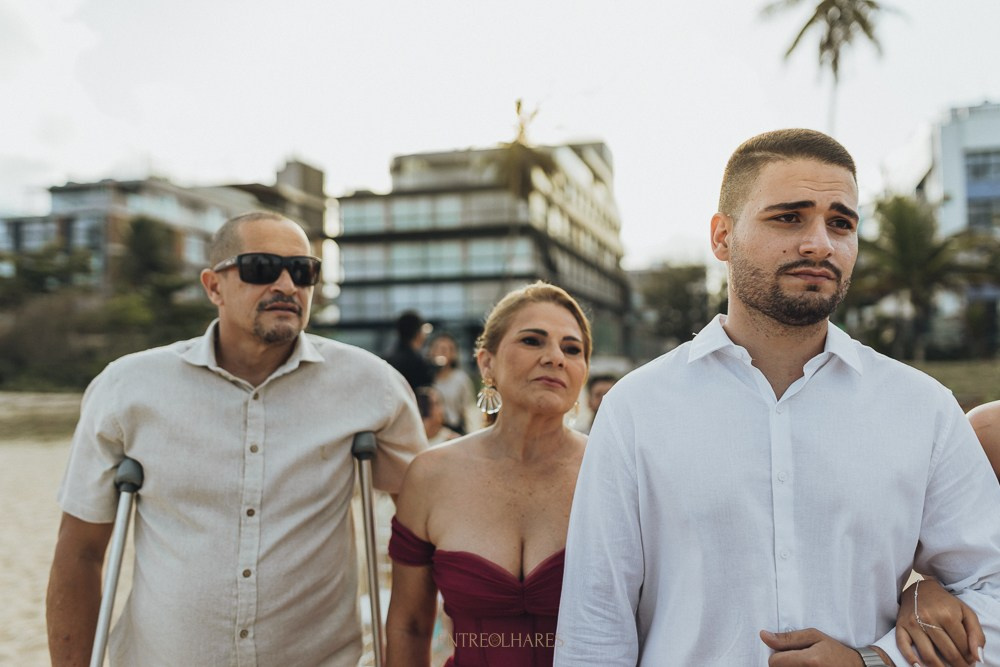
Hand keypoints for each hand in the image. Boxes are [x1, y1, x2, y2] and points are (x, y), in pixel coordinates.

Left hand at [760, 628, 877, 665]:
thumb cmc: (835, 651)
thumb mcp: (814, 637)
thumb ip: (788, 637)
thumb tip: (763, 635)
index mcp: (810, 661)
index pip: (774, 661)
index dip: (777, 655)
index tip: (788, 653)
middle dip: (784, 664)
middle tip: (800, 660)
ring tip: (805, 666)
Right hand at [896, 578, 983, 666]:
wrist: (920, 589)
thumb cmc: (945, 603)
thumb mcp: (966, 613)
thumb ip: (976, 634)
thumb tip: (977, 657)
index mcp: (947, 615)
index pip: (963, 647)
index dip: (969, 657)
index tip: (970, 661)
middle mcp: (929, 619)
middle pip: (948, 653)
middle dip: (958, 665)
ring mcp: (913, 623)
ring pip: (928, 655)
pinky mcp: (900, 626)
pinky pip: (903, 646)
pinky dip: (911, 659)